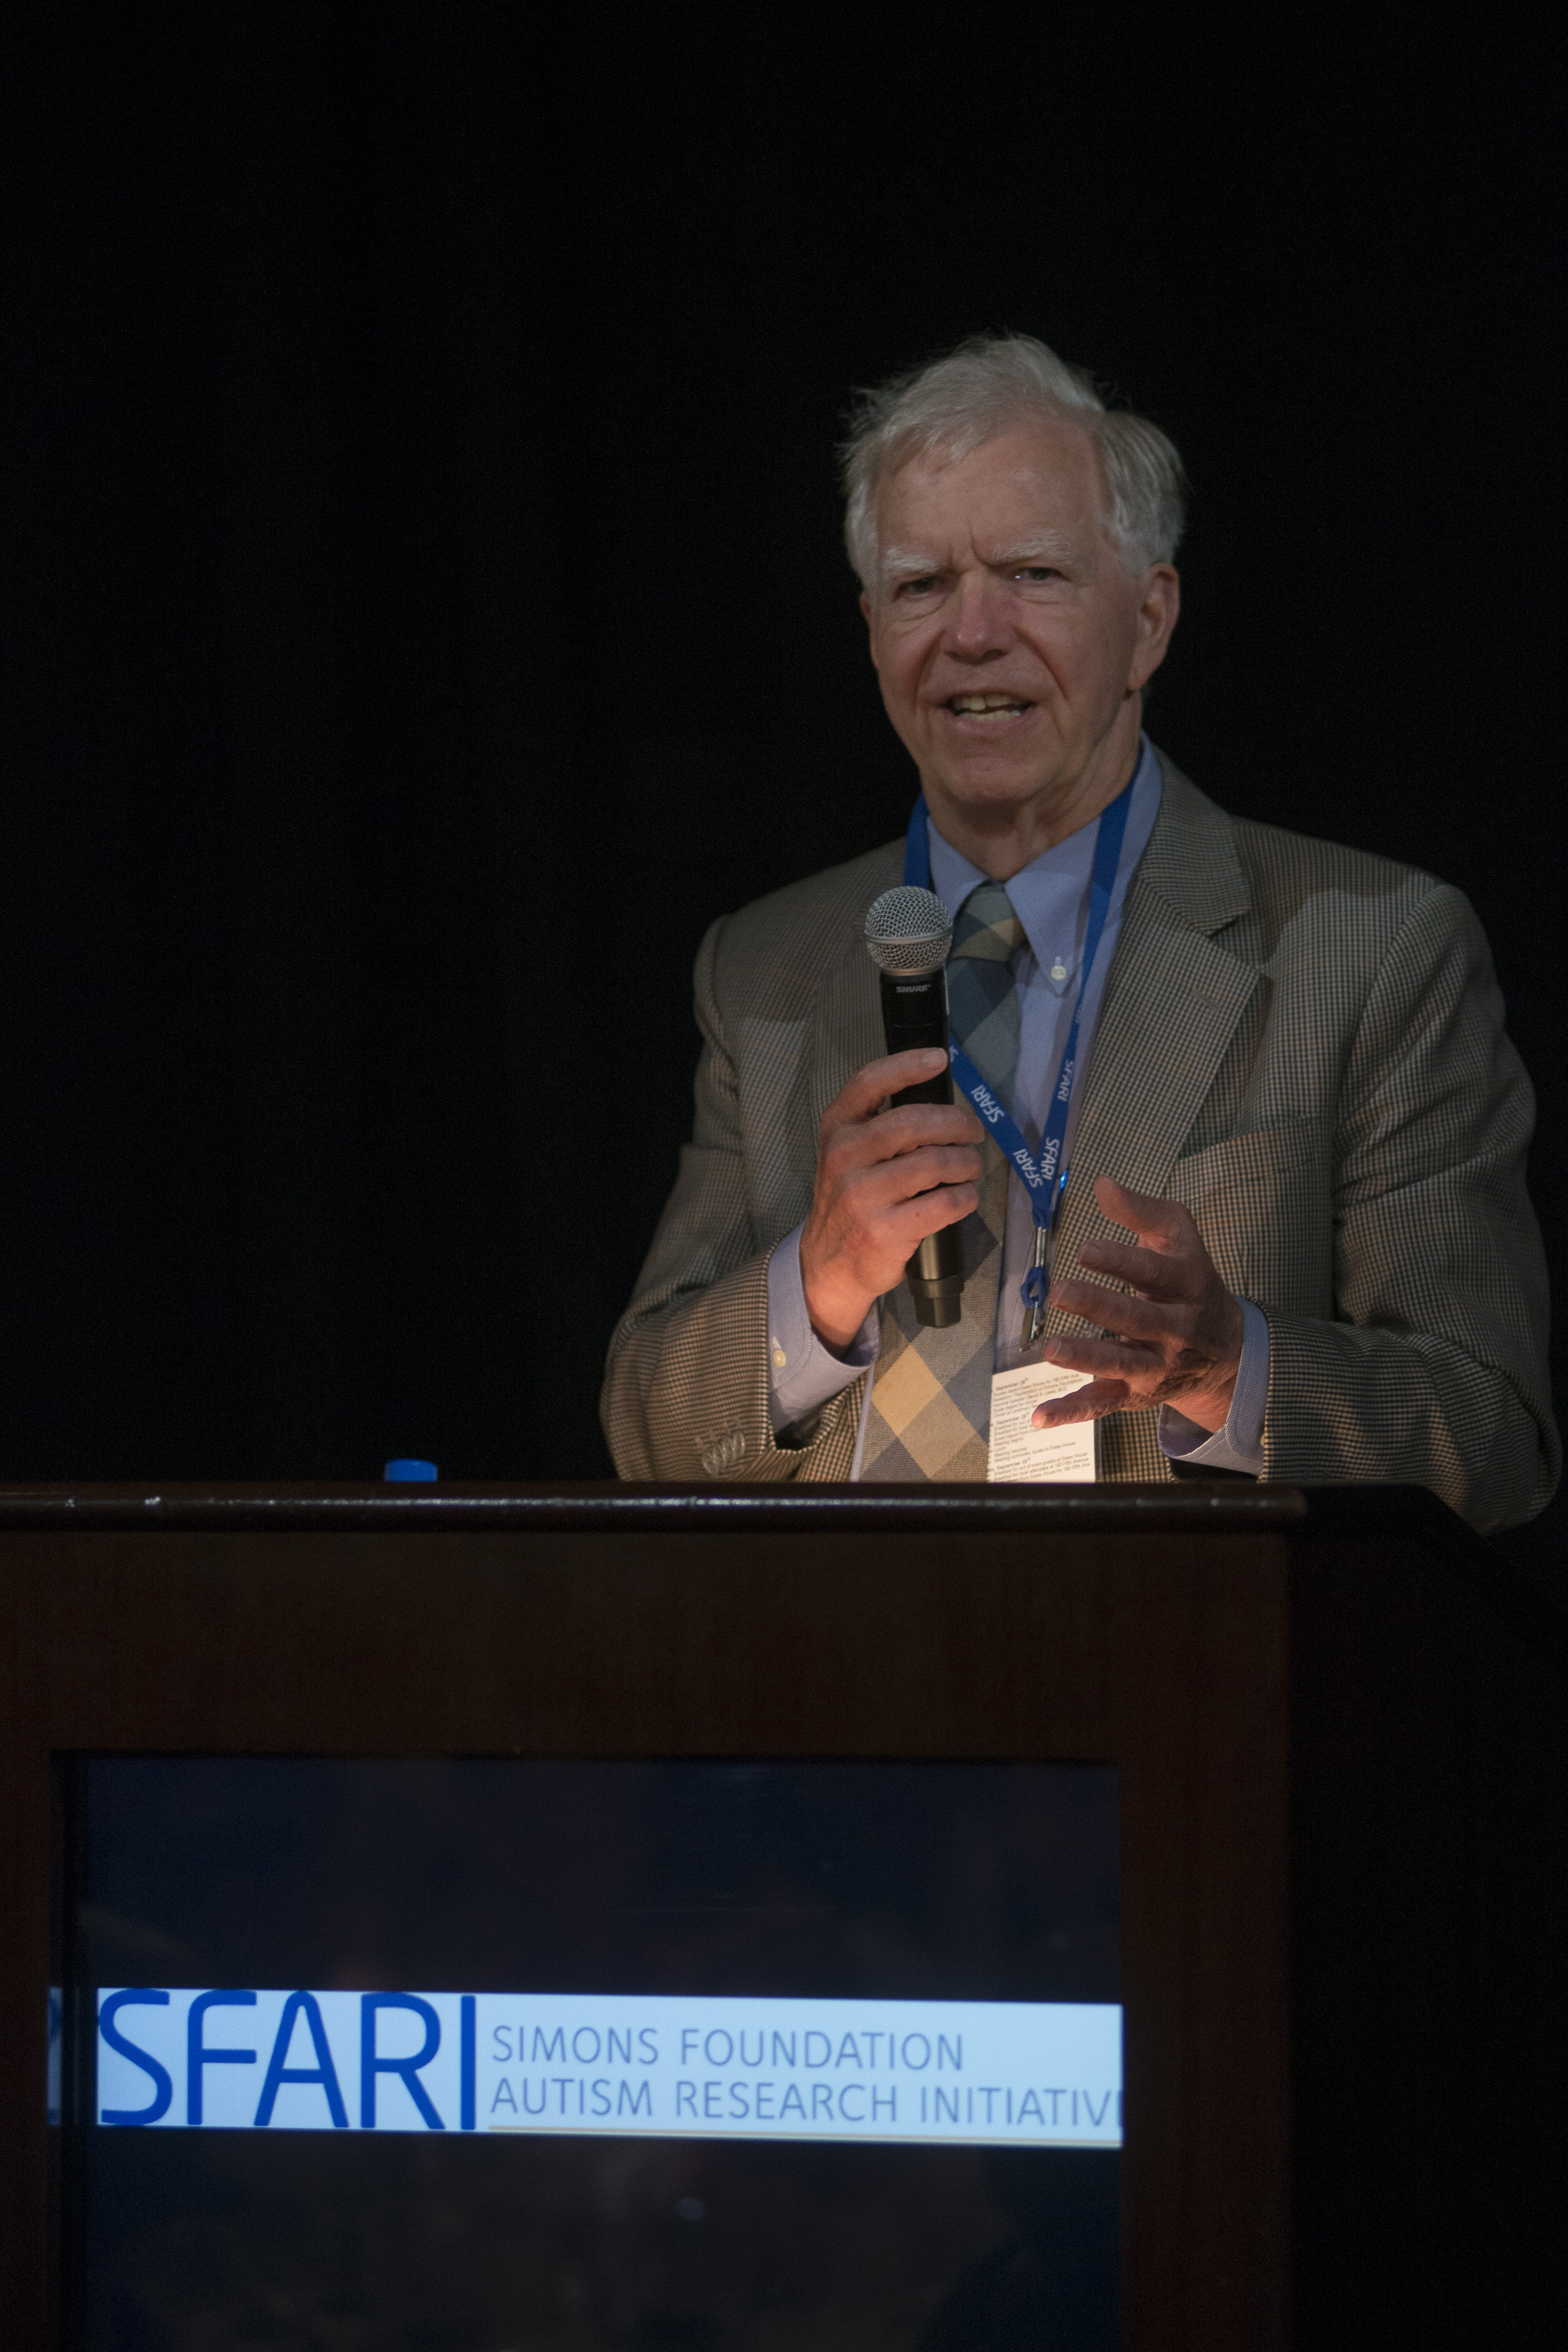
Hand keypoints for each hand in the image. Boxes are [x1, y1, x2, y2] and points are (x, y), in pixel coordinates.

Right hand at [800, 1049, 982, 1349]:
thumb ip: (879, 1128)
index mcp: (836, 1129)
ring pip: (935, 1163)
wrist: (828, 1264)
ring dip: (966, 1162)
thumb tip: (942, 1106)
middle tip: (973, 1132)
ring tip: (971, 1167)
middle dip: (956, 1123)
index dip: (907, 1065)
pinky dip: (966, 1197)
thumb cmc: (851, 1201)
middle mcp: (843, 1157)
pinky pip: (944, 1203)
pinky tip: (965, 1196)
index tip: (939, 1060)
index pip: (869, 1083)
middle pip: (913, 1122)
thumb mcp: (847, 1156)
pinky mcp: (885, 1230)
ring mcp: (862, 1195)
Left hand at [1030, 1175, 1244, 1433]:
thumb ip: (1142, 1211)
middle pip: (1136, 1319)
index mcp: (1187, 1286)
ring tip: (1050, 1350)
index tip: (1085, 1249)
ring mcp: (1155, 1366)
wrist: (1227, 1351)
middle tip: (1060, 1292)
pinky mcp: (1136, 1392)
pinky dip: (1072, 1412)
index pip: (1154, 1273)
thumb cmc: (1191, 1281)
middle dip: (1099, 1306)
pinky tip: (1039, 1415)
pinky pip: (1103, 1404)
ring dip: (1085, 1358)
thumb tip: (1101, 1184)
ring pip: (1120, 1363)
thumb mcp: (1179, 1238)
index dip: (1121, 1261)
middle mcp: (1175, 1329)